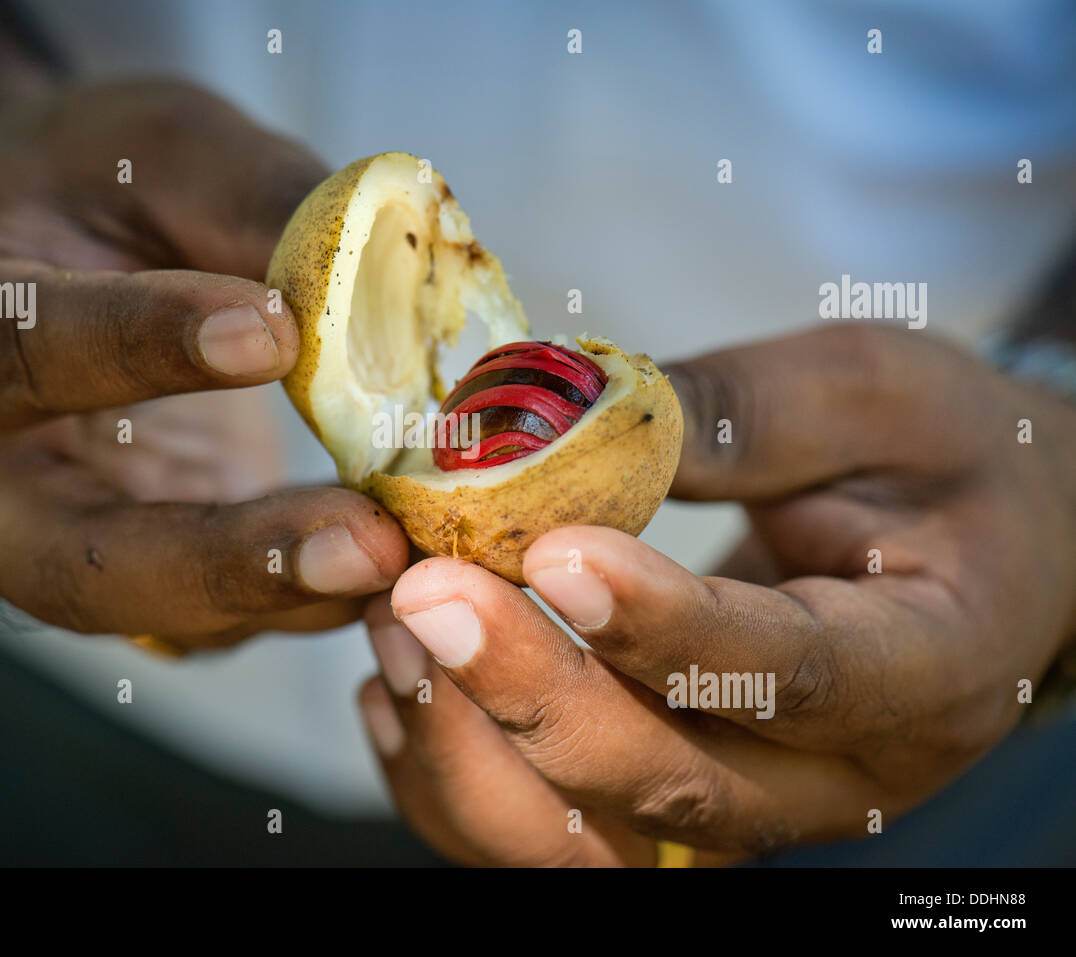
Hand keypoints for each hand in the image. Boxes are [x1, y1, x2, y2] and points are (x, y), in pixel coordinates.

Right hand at [0, 79, 408, 648]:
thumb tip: (391, 292)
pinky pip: (215, 620)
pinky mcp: (132, 575)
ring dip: (291, 598)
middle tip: (366, 546)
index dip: (145, 345)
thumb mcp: (156, 147)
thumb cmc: (86, 186)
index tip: (275, 332)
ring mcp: (48, 546)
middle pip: (77, 561)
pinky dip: (310, 602)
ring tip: (411, 556)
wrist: (43, 256)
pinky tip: (401, 565)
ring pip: (157, 615)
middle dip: (226, 564)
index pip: (23, 351)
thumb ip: (253, 202)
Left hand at [359, 324, 1075, 862]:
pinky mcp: (676, 810)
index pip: (797, 674)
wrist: (983, 554)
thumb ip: (749, 410)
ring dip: (478, 748)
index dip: (670, 627)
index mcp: (930, 664)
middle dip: (535, 692)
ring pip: (596, 847)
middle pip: (677, 784)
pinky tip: (397, 689)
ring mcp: (751, 810)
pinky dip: (459, 780)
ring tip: (397, 623)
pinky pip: (552, 842)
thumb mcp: (882, 395)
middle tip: (427, 589)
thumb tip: (581, 415)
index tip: (557, 551)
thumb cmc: (943, 462)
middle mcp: (839, 775)